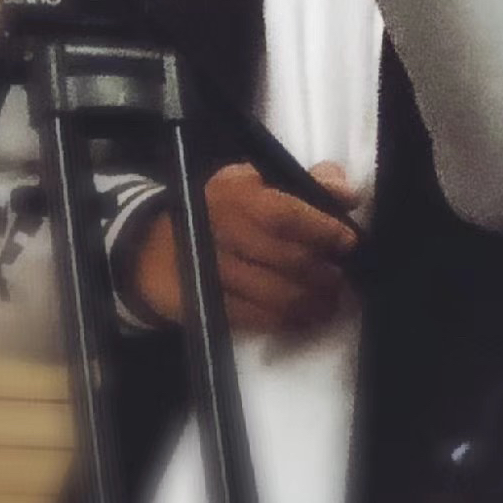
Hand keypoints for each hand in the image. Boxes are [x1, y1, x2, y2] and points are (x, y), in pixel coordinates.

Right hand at [131, 161, 362, 335]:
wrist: (153, 248)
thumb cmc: (216, 209)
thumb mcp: (252, 181)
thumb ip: (304, 182)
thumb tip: (349, 193)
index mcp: (235, 196)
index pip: (285, 216)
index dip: (322, 229)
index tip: (348, 240)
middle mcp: (223, 235)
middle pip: (287, 260)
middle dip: (324, 271)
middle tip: (342, 274)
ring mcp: (215, 276)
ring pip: (278, 296)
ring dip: (314, 300)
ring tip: (331, 298)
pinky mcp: (211, 309)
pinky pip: (261, 320)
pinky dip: (292, 320)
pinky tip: (308, 315)